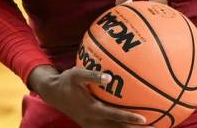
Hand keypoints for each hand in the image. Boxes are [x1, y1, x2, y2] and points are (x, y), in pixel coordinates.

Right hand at [29, 66, 146, 127]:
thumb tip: (109, 77)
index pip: (114, 116)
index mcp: (92, 109)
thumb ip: (92, 75)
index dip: (128, 118)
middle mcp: (93, 121)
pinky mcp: (91, 125)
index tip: (144, 119)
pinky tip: (132, 126)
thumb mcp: (75, 74)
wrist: (52, 94)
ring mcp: (92, 125)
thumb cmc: (66, 81)